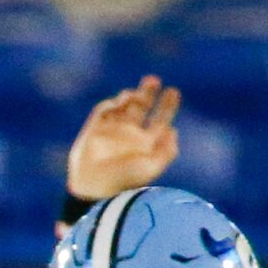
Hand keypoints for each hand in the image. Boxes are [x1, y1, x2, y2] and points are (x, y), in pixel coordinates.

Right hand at [67, 76, 180, 203]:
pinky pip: (103, 110)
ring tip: (133, 96)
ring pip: (123, 106)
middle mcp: (130, 135)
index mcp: (146, 144)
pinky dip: (111, 104)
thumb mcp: (152, 167)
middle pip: (142, 107)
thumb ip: (167, 150)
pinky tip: (118, 104)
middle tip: (154, 80)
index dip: (168, 106)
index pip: (160, 119)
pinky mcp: (94, 130)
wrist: (94, 187)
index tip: (173, 91)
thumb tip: (173, 130)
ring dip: (130, 96)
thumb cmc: (125, 180)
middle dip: (148, 92)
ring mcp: (112, 132)